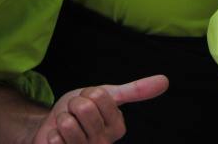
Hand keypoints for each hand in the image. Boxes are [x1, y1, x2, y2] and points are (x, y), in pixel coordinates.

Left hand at [33, 76, 167, 143]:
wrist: (53, 128)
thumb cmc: (80, 112)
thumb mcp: (105, 95)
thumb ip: (134, 90)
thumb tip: (165, 80)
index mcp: (117, 127)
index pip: (100, 95)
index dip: (88, 93)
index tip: (88, 103)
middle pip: (84, 108)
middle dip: (73, 105)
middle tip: (75, 115)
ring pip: (68, 123)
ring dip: (61, 120)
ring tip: (65, 127)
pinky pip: (54, 138)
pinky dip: (52, 135)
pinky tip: (57, 140)